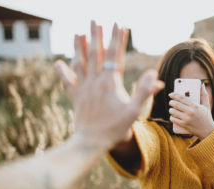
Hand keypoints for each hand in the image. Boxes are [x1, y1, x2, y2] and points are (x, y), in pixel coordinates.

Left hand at [54, 21, 163, 149]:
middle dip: (96, 35)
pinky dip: (62, 71)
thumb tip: (155, 75)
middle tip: (95, 20)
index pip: (115, 56)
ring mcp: (83, 89)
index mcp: (110, 83)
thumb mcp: (135, 111)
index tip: (119, 24)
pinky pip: (67, 81)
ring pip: (80, 63)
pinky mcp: (75, 97)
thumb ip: (145, 92)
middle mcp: (95, 82)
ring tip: (78, 33)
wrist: (92, 142)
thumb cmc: (116, 128)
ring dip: (79, 47)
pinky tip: (58, 62)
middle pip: (95, 54)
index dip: (117, 39)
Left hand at [168, 84, 213, 138]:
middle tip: (171, 102)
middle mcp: (190, 112)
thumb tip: (201, 85)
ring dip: (171, 109)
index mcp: (195, 106)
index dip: (174, 95)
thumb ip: (204, 94)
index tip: (171, 94)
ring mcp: (186, 119)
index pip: (182, 98)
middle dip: (171, 102)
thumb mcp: (206, 105)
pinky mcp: (184, 125)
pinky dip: (171, 117)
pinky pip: (173, 119)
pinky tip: (172, 116)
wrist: (207, 131)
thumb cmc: (206, 117)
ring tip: (172, 109)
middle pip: (176, 104)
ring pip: (173, 111)